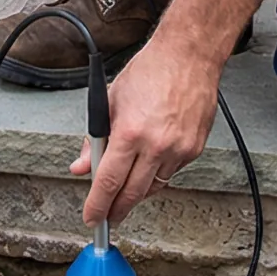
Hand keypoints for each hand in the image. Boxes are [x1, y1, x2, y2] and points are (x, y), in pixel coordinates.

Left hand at [72, 34, 223, 225]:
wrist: (189, 57)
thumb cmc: (149, 72)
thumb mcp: (110, 100)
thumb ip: (95, 139)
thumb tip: (83, 166)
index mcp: (129, 132)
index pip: (108, 182)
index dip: (97, 205)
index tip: (91, 217)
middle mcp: (156, 145)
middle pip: (132, 194)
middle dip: (116, 211)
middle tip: (106, 218)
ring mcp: (178, 150)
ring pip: (153, 187)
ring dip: (137, 193)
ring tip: (124, 193)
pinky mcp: (194, 149)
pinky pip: (171, 173)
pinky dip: (157, 174)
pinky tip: (149, 165)